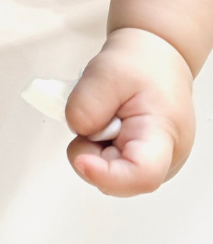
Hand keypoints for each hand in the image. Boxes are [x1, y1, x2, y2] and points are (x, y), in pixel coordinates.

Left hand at [66, 27, 194, 195]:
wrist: (156, 61)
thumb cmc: (140, 66)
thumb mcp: (106, 72)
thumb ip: (86, 104)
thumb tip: (78, 131)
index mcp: (163, 135)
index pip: (141, 175)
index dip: (106, 175)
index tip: (81, 158)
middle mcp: (165, 160)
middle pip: (117, 181)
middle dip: (92, 154)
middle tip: (97, 118)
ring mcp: (154, 164)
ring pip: (108, 176)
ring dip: (93, 150)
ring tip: (107, 118)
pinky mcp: (140, 163)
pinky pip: (108, 167)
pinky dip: (97, 149)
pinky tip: (108, 128)